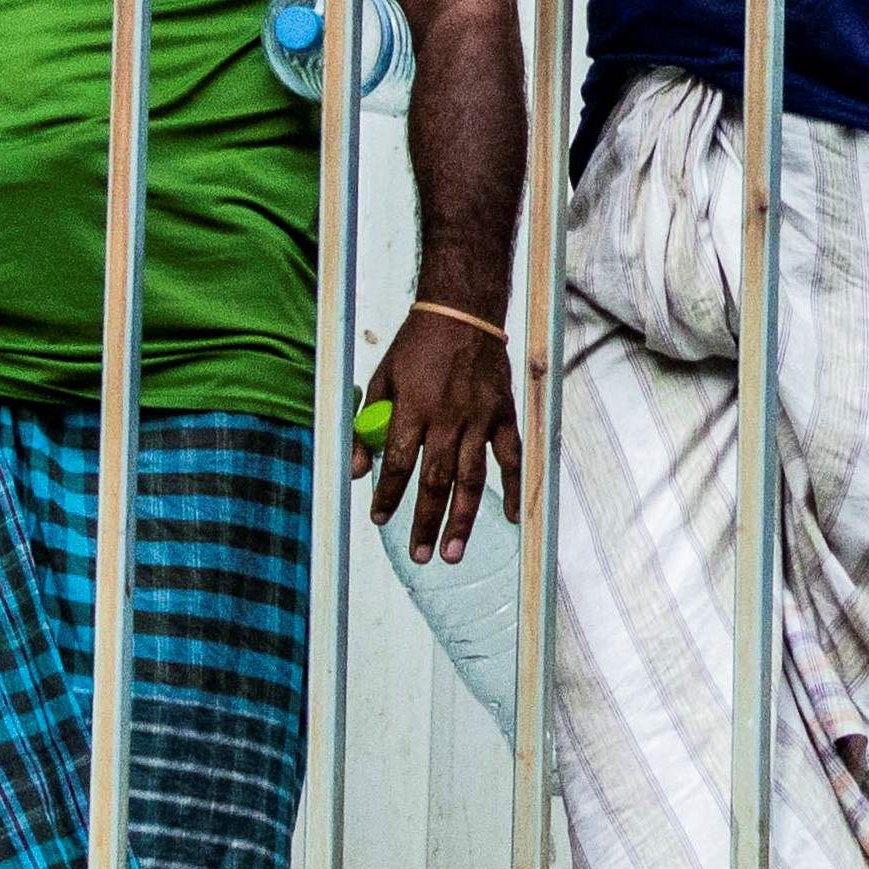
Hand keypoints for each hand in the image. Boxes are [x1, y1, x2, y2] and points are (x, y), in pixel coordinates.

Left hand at [363, 299, 520, 561]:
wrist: (464, 313)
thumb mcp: (382, 378)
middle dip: (425, 522)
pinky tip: (511, 518)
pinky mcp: (503, 414)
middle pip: (435, 481)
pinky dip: (512, 488)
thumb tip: (356, 469)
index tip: (378, 518)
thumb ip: (367, 423)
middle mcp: (447, 418)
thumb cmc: (417, 346)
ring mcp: (479, 418)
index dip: (388, 495)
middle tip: (420, 556)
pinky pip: (510, 457)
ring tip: (453, 551)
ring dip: (463, 519)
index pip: (399, 463)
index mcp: (413, 408)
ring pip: (471, 478)